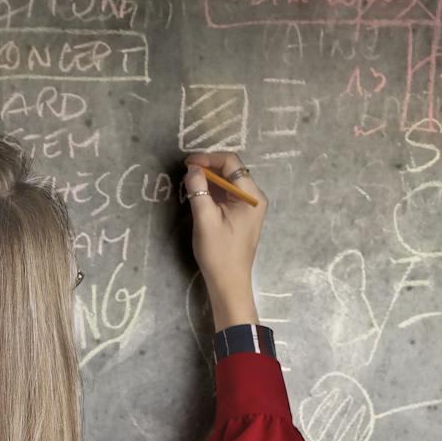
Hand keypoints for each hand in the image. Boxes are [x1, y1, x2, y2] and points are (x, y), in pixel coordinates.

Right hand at [182, 152, 265, 328]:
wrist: (229, 282)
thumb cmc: (219, 252)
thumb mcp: (205, 219)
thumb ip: (198, 189)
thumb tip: (192, 168)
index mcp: (252, 196)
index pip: (231, 163)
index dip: (208, 158)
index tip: (188, 163)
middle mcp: (254, 197)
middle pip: (230, 170)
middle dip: (208, 167)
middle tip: (186, 171)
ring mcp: (249, 206)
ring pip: (227, 181)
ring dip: (209, 179)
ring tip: (190, 182)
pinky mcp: (241, 215)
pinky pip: (226, 194)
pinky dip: (212, 190)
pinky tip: (198, 194)